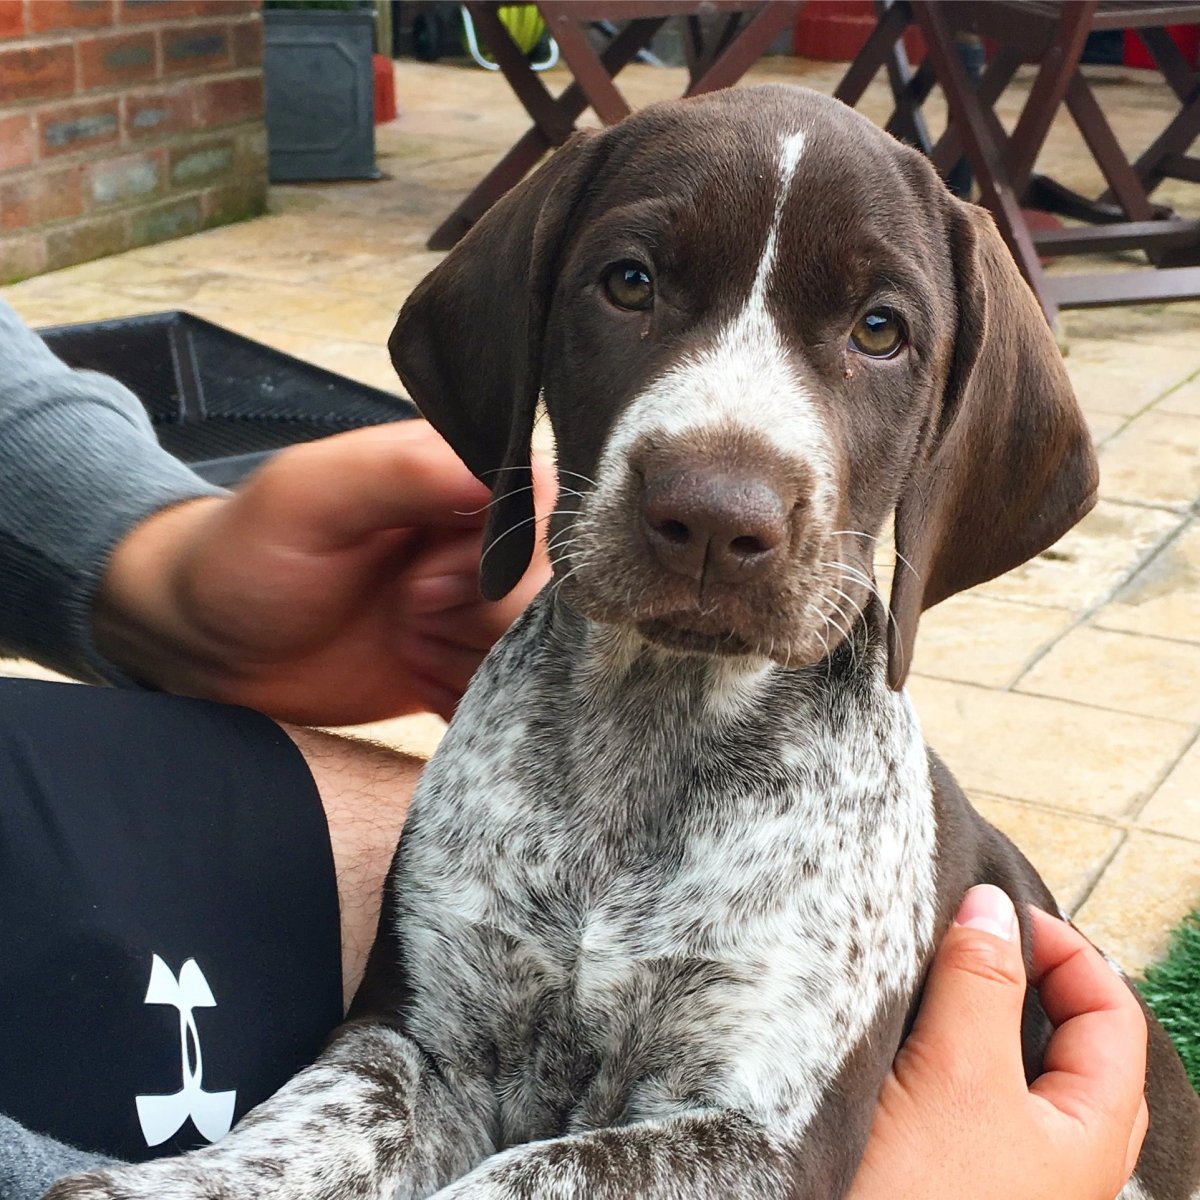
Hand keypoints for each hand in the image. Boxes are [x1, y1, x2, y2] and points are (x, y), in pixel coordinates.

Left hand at [93, 421, 551, 723]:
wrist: (211, 651)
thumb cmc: (245, 558)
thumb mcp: (306, 496)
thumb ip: (399, 470)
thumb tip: (503, 469)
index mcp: (461, 477)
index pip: (543, 511)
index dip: (494, 560)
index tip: (420, 586)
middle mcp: (487, 541)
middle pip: (549, 589)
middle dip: (475, 618)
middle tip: (403, 615)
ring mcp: (485, 608)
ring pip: (538, 647)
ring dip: (467, 661)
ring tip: (403, 644)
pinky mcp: (476, 664)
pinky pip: (516, 692)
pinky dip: (465, 697)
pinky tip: (416, 680)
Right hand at [847, 885, 1148, 1199]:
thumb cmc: (920, 1197)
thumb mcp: (957, 1076)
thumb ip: (981, 985)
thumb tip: (993, 906)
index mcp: (1088, 1138)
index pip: (1112, 1016)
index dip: (1067, 953)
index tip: (998, 915)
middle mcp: (1060, 1160)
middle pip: (1078, 1048)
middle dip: (1036, 983)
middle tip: (977, 942)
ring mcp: (1007, 1174)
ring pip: (1022, 1076)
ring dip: (989, 1019)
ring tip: (939, 983)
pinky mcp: (954, 1178)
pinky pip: (974, 1101)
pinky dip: (954, 1054)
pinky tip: (909, 1043)